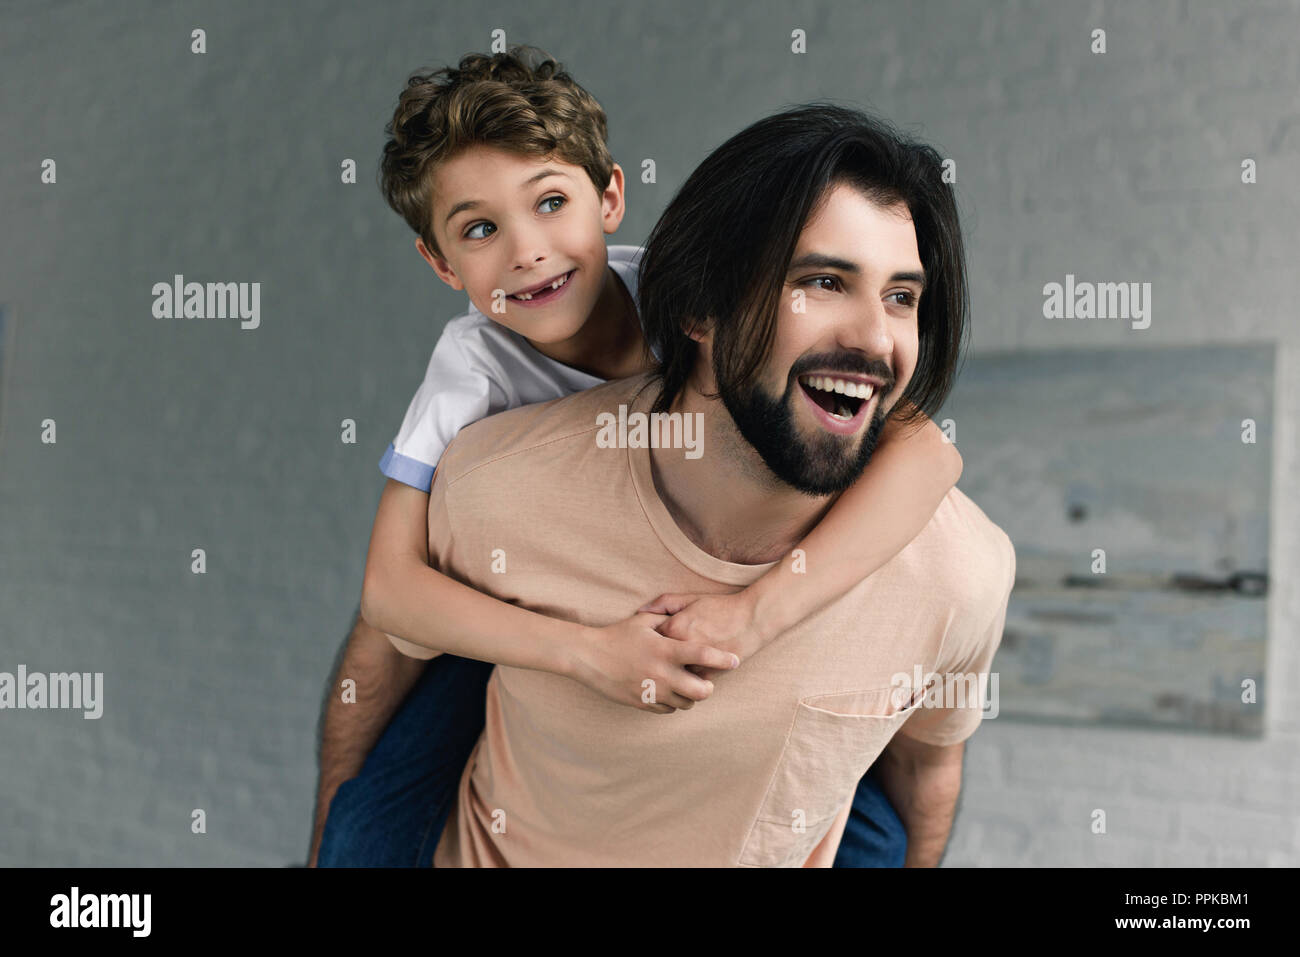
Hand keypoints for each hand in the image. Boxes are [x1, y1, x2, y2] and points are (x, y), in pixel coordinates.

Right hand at [569, 612, 739, 714]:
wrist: (589, 658)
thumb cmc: (617, 636)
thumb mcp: (643, 622)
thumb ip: (667, 620)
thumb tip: (686, 616)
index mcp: (665, 650)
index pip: (703, 655)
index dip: (723, 659)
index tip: (735, 660)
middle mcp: (662, 674)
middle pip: (701, 691)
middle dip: (709, 687)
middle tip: (707, 681)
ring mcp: (652, 691)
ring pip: (686, 703)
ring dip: (690, 696)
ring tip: (686, 685)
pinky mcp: (642, 703)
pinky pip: (668, 709)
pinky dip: (673, 702)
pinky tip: (668, 691)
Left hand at [636, 591, 764, 680]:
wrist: (752, 620)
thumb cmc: (720, 607)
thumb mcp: (691, 599)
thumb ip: (663, 603)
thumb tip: (640, 611)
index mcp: (674, 627)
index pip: (648, 639)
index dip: (648, 640)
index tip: (648, 641)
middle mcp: (681, 647)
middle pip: (657, 660)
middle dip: (654, 660)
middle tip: (652, 659)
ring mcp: (694, 663)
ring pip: (671, 675)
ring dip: (668, 673)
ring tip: (665, 669)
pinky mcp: (707, 675)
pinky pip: (688, 683)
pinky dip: (685, 679)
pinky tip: (685, 673)